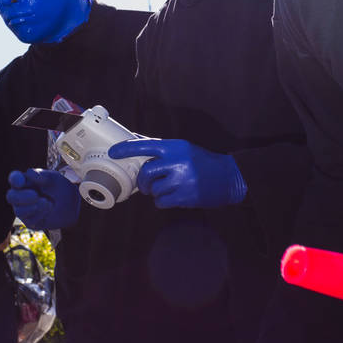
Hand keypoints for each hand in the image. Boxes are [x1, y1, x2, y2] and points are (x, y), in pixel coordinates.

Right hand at [6, 169, 80, 229]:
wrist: (72, 204)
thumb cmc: (60, 187)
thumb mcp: (54, 178)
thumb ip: (42, 175)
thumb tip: (29, 173)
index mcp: (25, 182)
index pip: (14, 179)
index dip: (15, 180)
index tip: (20, 181)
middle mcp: (21, 196)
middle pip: (11, 197)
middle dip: (22, 197)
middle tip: (36, 195)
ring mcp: (24, 209)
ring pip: (19, 211)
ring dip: (34, 206)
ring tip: (49, 202)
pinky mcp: (30, 221)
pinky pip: (30, 220)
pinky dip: (41, 214)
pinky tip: (49, 209)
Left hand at [107, 138, 246, 207]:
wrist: (229, 177)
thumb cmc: (204, 162)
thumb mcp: (184, 149)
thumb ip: (161, 148)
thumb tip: (137, 141)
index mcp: (176, 147)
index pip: (145, 145)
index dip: (126, 148)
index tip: (113, 152)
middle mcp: (178, 162)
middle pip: (146, 172)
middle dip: (143, 181)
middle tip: (146, 184)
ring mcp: (182, 180)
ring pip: (153, 189)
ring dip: (156, 191)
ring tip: (169, 188)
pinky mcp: (185, 197)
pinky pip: (161, 202)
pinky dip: (163, 201)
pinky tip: (174, 196)